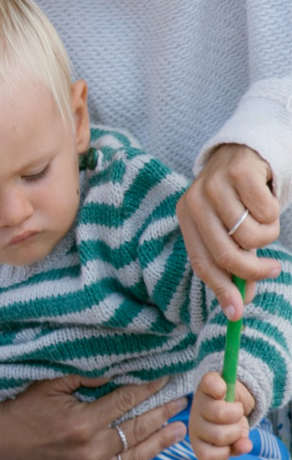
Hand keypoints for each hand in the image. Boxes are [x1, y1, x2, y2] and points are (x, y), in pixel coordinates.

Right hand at [0, 376, 188, 459]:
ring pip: (134, 458)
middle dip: (161, 413)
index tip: (164, 380)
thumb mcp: (49, 386)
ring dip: (159, 444)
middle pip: (136, 429)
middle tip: (181, 403)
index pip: (126, 402)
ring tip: (178, 432)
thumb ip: (84, 378)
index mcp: (83, 422)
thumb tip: (116, 370)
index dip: (147, 389)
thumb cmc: (23, 411)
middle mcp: (91, 450)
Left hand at [177, 144, 280, 320]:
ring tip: (266, 221)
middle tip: (273, 271)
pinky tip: (267, 199)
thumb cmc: (238, 198)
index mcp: (186, 219)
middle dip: (252, 270)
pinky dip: (274, 212)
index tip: (237, 312)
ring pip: (250, 234)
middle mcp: (194, 202)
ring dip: (268, 235)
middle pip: (225, 254)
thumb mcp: (230, 230)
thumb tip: (241, 304)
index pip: (201, 263)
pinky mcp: (239, 172)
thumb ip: (235, 263)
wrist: (249, 147)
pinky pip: (266, 211)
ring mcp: (214, 186)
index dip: (220, 289)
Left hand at [188, 371, 253, 459]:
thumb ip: (239, 446)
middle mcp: (195, 424)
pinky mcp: (205, 385)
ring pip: (220, 413)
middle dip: (236, 431)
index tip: (233, 443)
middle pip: (219, 435)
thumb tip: (245, 446)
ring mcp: (199, 404)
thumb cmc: (230, 422)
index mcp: (199, 441)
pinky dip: (220, 387)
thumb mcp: (237, 437)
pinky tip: (223, 390)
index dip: (226, 452)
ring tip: (236, 410)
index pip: (207, 456)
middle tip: (236, 423)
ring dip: (236, 412)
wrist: (231, 396)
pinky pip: (213, 386)